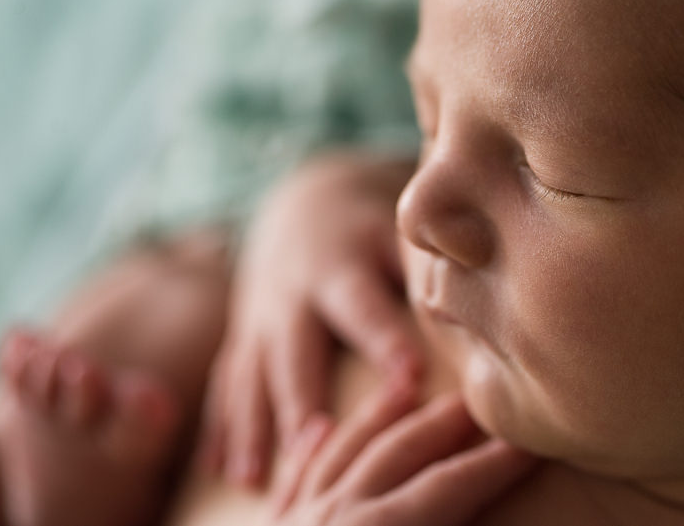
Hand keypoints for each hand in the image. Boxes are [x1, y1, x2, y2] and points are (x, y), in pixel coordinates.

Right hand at [199, 151, 423, 487]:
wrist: (300, 204)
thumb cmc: (364, 228)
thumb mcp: (390, 232)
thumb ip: (418, 267)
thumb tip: (464, 300)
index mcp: (338, 270)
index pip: (363, 308)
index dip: (385, 339)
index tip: (409, 377)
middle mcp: (291, 298)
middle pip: (295, 354)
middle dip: (302, 400)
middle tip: (317, 445)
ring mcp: (259, 320)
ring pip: (251, 378)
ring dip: (252, 428)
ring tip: (253, 478)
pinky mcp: (242, 338)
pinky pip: (226, 384)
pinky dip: (220, 428)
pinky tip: (219, 472)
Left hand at [272, 390, 536, 525]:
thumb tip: (477, 511)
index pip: (448, 487)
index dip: (495, 465)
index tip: (532, 442)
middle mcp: (333, 518)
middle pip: (395, 453)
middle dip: (440, 424)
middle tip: (478, 399)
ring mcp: (294, 524)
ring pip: (340, 452)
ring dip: (377, 417)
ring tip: (406, 386)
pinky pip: (291, 482)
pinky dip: (309, 453)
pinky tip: (319, 431)